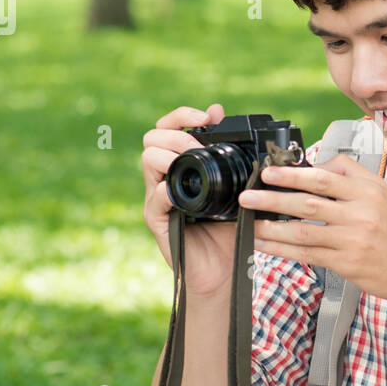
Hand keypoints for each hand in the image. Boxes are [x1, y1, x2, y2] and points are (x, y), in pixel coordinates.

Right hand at [141, 103, 238, 295]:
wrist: (225, 270)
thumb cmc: (230, 231)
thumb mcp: (238, 190)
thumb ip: (235, 160)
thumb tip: (237, 126)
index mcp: (181, 166)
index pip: (168, 128)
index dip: (183, 115)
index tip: (208, 115)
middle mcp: (165, 178)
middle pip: (152, 138)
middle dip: (177, 132)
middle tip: (199, 143)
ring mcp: (158, 198)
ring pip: (147, 160)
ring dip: (170, 154)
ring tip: (194, 160)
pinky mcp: (157, 220)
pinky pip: (155, 198)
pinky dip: (166, 191)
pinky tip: (180, 191)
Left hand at [238, 155, 386, 311]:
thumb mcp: (384, 194)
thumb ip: (352, 176)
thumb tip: (317, 164)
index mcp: (369, 191)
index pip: (324, 177)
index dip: (292, 174)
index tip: (268, 172)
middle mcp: (361, 214)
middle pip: (308, 203)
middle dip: (273, 198)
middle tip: (248, 195)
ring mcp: (353, 240)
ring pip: (303, 232)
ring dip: (271, 227)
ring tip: (249, 223)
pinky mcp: (347, 264)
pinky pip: (308, 255)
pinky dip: (283, 250)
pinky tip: (266, 245)